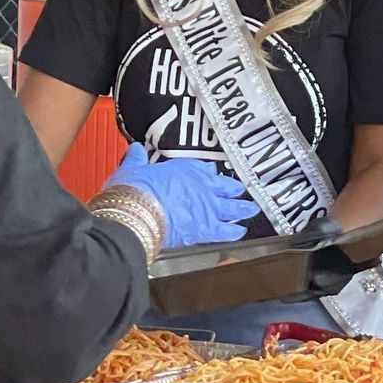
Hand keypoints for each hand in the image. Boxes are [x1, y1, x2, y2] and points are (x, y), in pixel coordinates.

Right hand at [113, 144, 256, 249]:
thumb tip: (135, 150)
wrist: (137, 211)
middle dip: (234, 189)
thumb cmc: (134, 190)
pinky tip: (240, 232)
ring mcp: (208, 208)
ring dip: (243, 208)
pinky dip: (235, 232)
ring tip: (250, 209)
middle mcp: (203, 187)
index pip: (205, 169)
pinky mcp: (207, 229)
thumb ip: (136, 159)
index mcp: (187, 169)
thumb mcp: (132, 169)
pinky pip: (227, 231)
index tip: (212, 173)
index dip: (210, 172)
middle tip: (241, 189)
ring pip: (233, 207)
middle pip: (226, 187)